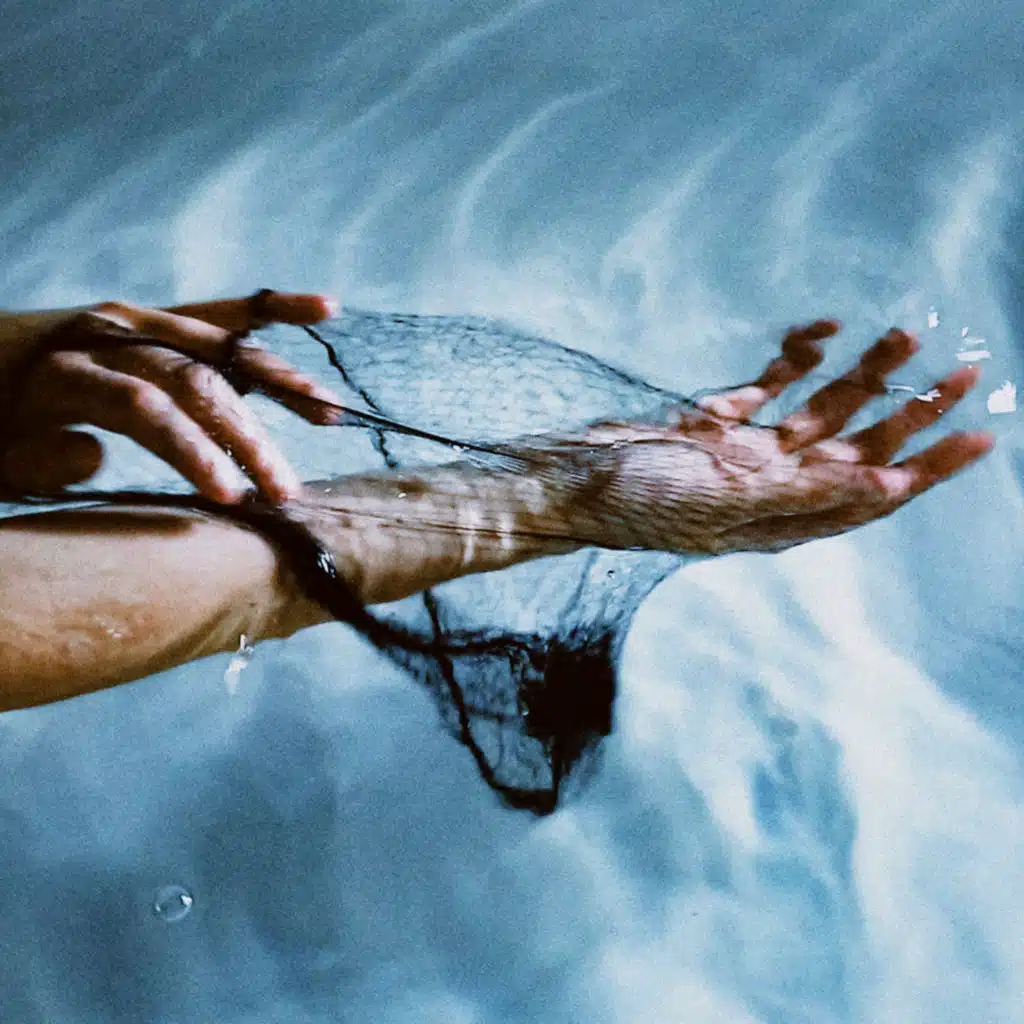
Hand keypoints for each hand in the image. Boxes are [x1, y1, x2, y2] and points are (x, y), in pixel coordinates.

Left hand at [0, 291, 342, 501]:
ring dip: (278, 383)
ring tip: (328, 415)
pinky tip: (327, 309)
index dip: (194, 450)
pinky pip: (225, 311)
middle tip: (285, 487)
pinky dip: (275, 311)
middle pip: (195, 383)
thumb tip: (94, 451)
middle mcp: (108, 336)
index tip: (232, 497)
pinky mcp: (159, 317)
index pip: (145, 408)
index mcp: (65, 373)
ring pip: (222, 349)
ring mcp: (138, 319)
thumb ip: (41, 460)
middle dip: (246, 437)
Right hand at [548, 320, 993, 554]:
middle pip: (859, 448)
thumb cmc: (640, 502)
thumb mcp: (728, 501)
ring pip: (822, 409)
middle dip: (910, 414)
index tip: (978, 438)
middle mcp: (773, 485)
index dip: (929, 469)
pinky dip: (797, 358)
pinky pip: (772, 384)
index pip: (873, 494)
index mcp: (782, 516)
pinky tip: (821, 332)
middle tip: (965, 374)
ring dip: (862, 374)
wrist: (572, 481)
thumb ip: (809, 491)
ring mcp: (746, 452)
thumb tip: (889, 488)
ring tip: (904, 334)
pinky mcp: (718, 419)